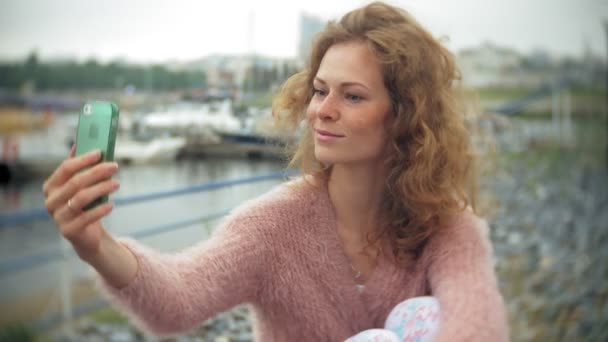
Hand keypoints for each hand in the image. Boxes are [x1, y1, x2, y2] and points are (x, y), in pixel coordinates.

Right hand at [43, 146, 119, 260]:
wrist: (86, 234)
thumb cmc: (84, 205)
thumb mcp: (81, 186)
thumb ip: (78, 167)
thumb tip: (79, 143)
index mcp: (51, 186)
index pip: (66, 168)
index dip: (83, 159)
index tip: (100, 152)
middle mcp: (51, 201)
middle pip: (75, 182)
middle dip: (97, 172)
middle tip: (114, 166)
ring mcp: (58, 217)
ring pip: (81, 198)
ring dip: (101, 188)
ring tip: (116, 183)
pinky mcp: (68, 230)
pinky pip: (86, 217)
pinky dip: (100, 209)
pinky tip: (111, 204)